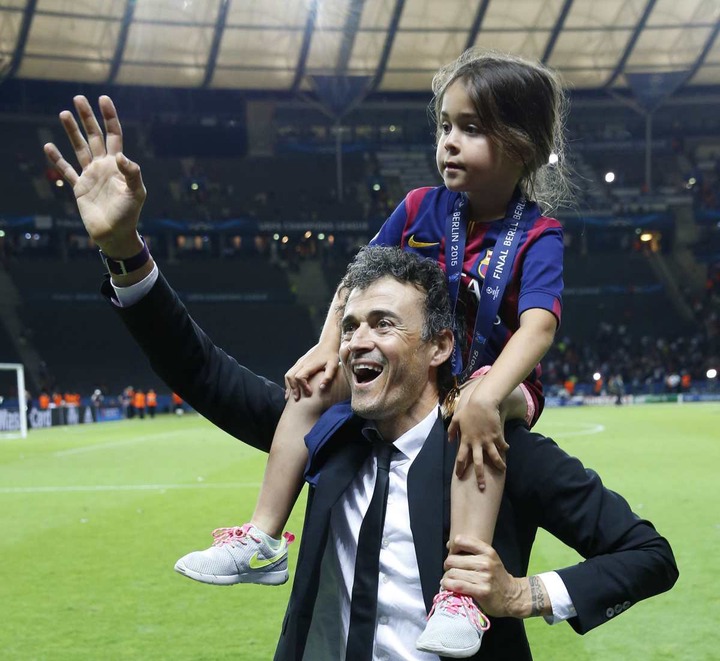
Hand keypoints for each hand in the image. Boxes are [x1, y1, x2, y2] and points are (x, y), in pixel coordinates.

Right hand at [43, 95, 145, 257]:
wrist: (115, 234)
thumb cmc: (129, 214)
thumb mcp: (136, 193)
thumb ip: (132, 173)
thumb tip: (121, 156)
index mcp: (118, 165)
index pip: (114, 135)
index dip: (109, 118)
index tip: (103, 99)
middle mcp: (104, 166)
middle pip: (95, 136)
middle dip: (87, 118)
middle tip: (78, 98)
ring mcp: (91, 176)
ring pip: (79, 148)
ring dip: (72, 131)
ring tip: (63, 113)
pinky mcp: (80, 188)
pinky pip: (66, 170)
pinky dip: (57, 159)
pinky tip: (49, 146)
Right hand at [284, 341, 340, 400]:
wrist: (327, 343)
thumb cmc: (331, 355)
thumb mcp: (333, 365)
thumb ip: (328, 376)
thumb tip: (321, 388)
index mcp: (309, 365)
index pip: (299, 377)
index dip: (303, 386)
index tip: (310, 393)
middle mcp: (301, 363)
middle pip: (290, 376)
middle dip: (292, 388)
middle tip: (297, 399)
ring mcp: (299, 362)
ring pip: (288, 375)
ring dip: (289, 386)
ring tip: (292, 397)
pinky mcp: (299, 363)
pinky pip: (290, 373)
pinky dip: (290, 382)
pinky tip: (293, 389)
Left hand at [441, 535, 524, 617]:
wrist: (512, 596)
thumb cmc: (496, 576)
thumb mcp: (489, 558)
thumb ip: (472, 550)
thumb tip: (449, 545)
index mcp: (487, 551)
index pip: (461, 540)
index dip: (453, 547)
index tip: (452, 554)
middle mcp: (486, 563)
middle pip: (453, 559)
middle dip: (447, 565)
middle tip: (449, 570)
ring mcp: (484, 578)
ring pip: (453, 573)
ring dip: (447, 577)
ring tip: (448, 579)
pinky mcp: (481, 592)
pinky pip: (457, 585)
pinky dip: (448, 585)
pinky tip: (448, 585)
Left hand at [447, 378, 508, 488]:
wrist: (483, 403)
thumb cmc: (468, 410)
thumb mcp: (456, 419)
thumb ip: (452, 430)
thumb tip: (450, 441)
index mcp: (466, 440)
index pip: (460, 457)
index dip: (459, 467)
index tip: (459, 476)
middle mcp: (477, 443)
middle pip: (478, 463)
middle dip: (480, 476)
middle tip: (482, 487)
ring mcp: (488, 440)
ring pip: (494, 457)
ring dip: (499, 465)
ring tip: (502, 470)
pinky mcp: (497, 435)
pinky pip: (502, 445)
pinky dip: (504, 448)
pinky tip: (506, 451)